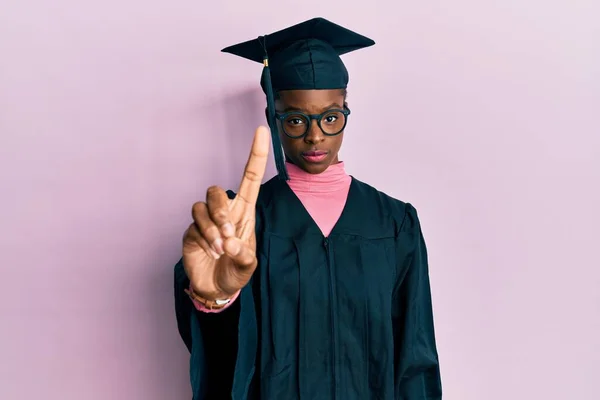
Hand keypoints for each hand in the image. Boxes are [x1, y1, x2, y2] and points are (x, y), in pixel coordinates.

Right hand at [182, 126, 269, 299]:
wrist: (216, 288)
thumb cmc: (236, 271)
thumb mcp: (249, 265)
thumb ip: (244, 255)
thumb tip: (231, 242)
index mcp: (244, 212)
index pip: (250, 177)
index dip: (256, 154)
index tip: (261, 130)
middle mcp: (224, 211)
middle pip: (217, 190)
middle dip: (220, 211)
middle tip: (228, 234)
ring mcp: (205, 220)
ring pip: (202, 206)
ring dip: (213, 227)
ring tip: (221, 248)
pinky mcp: (191, 231)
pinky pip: (194, 224)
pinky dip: (205, 237)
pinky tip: (213, 251)